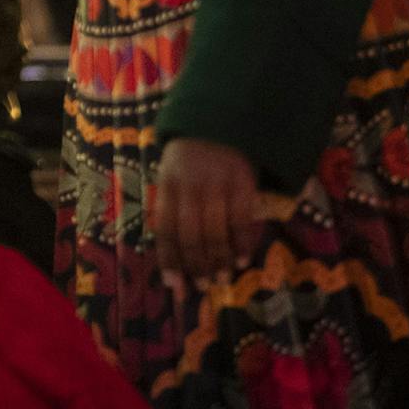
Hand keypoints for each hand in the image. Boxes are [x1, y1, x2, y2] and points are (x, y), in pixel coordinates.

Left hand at [149, 137, 264, 286]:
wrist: (220, 122)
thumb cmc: (191, 159)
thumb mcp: (171, 176)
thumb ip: (171, 208)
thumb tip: (173, 256)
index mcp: (167, 185)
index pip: (165, 229)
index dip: (169, 259)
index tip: (175, 286)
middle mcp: (189, 186)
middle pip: (190, 235)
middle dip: (196, 265)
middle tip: (204, 285)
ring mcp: (216, 184)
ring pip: (215, 232)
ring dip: (219, 260)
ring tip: (223, 277)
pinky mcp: (242, 182)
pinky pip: (241, 221)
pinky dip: (242, 244)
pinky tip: (242, 259)